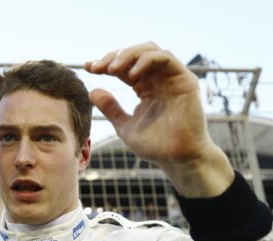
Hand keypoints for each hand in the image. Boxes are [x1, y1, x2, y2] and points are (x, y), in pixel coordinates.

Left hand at [85, 42, 232, 196]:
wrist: (178, 159)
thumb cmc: (156, 146)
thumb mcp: (125, 126)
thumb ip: (111, 109)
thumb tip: (92, 91)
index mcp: (145, 88)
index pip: (124, 67)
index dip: (105, 64)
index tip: (87, 68)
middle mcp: (159, 79)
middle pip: (135, 54)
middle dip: (113, 56)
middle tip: (97, 67)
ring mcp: (172, 78)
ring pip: (149, 50)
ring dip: (128, 55)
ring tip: (112, 69)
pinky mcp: (185, 79)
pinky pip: (165, 58)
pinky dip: (146, 60)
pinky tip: (131, 74)